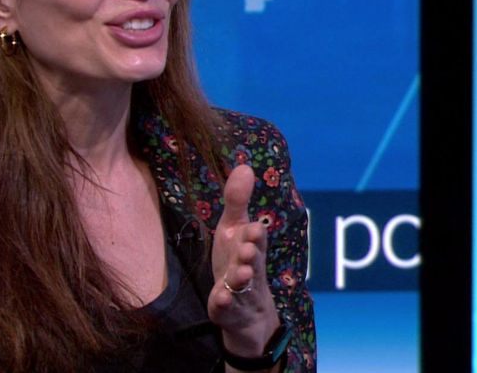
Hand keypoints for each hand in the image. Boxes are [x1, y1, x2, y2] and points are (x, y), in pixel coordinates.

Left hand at [208, 165, 280, 357]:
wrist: (245, 311)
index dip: (255, 236)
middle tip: (248, 249)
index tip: (255, 228)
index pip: (255, 240)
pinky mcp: (228, 311)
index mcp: (251, 248)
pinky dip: (225, 304)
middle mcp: (250, 269)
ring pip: (243, 286)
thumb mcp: (234, 229)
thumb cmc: (237, 261)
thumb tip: (245, 166)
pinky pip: (227, 308)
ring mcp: (240, 292)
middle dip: (252, 256)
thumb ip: (237, 201)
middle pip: (253, 263)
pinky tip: (221, 299)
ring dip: (241, 279)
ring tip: (241, 273)